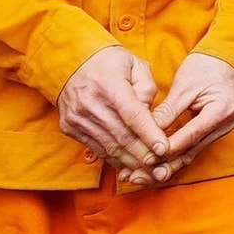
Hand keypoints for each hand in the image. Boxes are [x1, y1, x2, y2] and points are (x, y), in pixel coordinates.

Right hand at [57, 45, 167, 175]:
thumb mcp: (134, 63)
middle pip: (121, 136)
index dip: (149, 134)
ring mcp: (77, 118)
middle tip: (162, 166)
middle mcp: (90, 104)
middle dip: (143, 154)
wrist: (69, 62)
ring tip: (149, 171)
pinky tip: (129, 166)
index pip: (133, 115)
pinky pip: (96, 149)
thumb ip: (146, 88)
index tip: (164, 148)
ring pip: (108, 147)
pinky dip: (114, 160)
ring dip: (130, 162)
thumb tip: (150, 114)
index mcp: (109, 84)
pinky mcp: (70, 128)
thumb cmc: (109, 62)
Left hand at [128, 53, 233, 184]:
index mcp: (222, 109)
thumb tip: (146, 132)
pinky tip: (151, 167)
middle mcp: (225, 125)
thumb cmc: (205, 67)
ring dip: (164, 167)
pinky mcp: (212, 134)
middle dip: (161, 166)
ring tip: (138, 177)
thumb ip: (167, 111)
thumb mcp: (184, 85)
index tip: (143, 157)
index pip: (191, 135)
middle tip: (136, 176)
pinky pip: (189, 150)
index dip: (166, 148)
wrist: (225, 61)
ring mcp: (220, 131)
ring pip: (188, 156)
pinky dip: (170, 158)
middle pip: (189, 153)